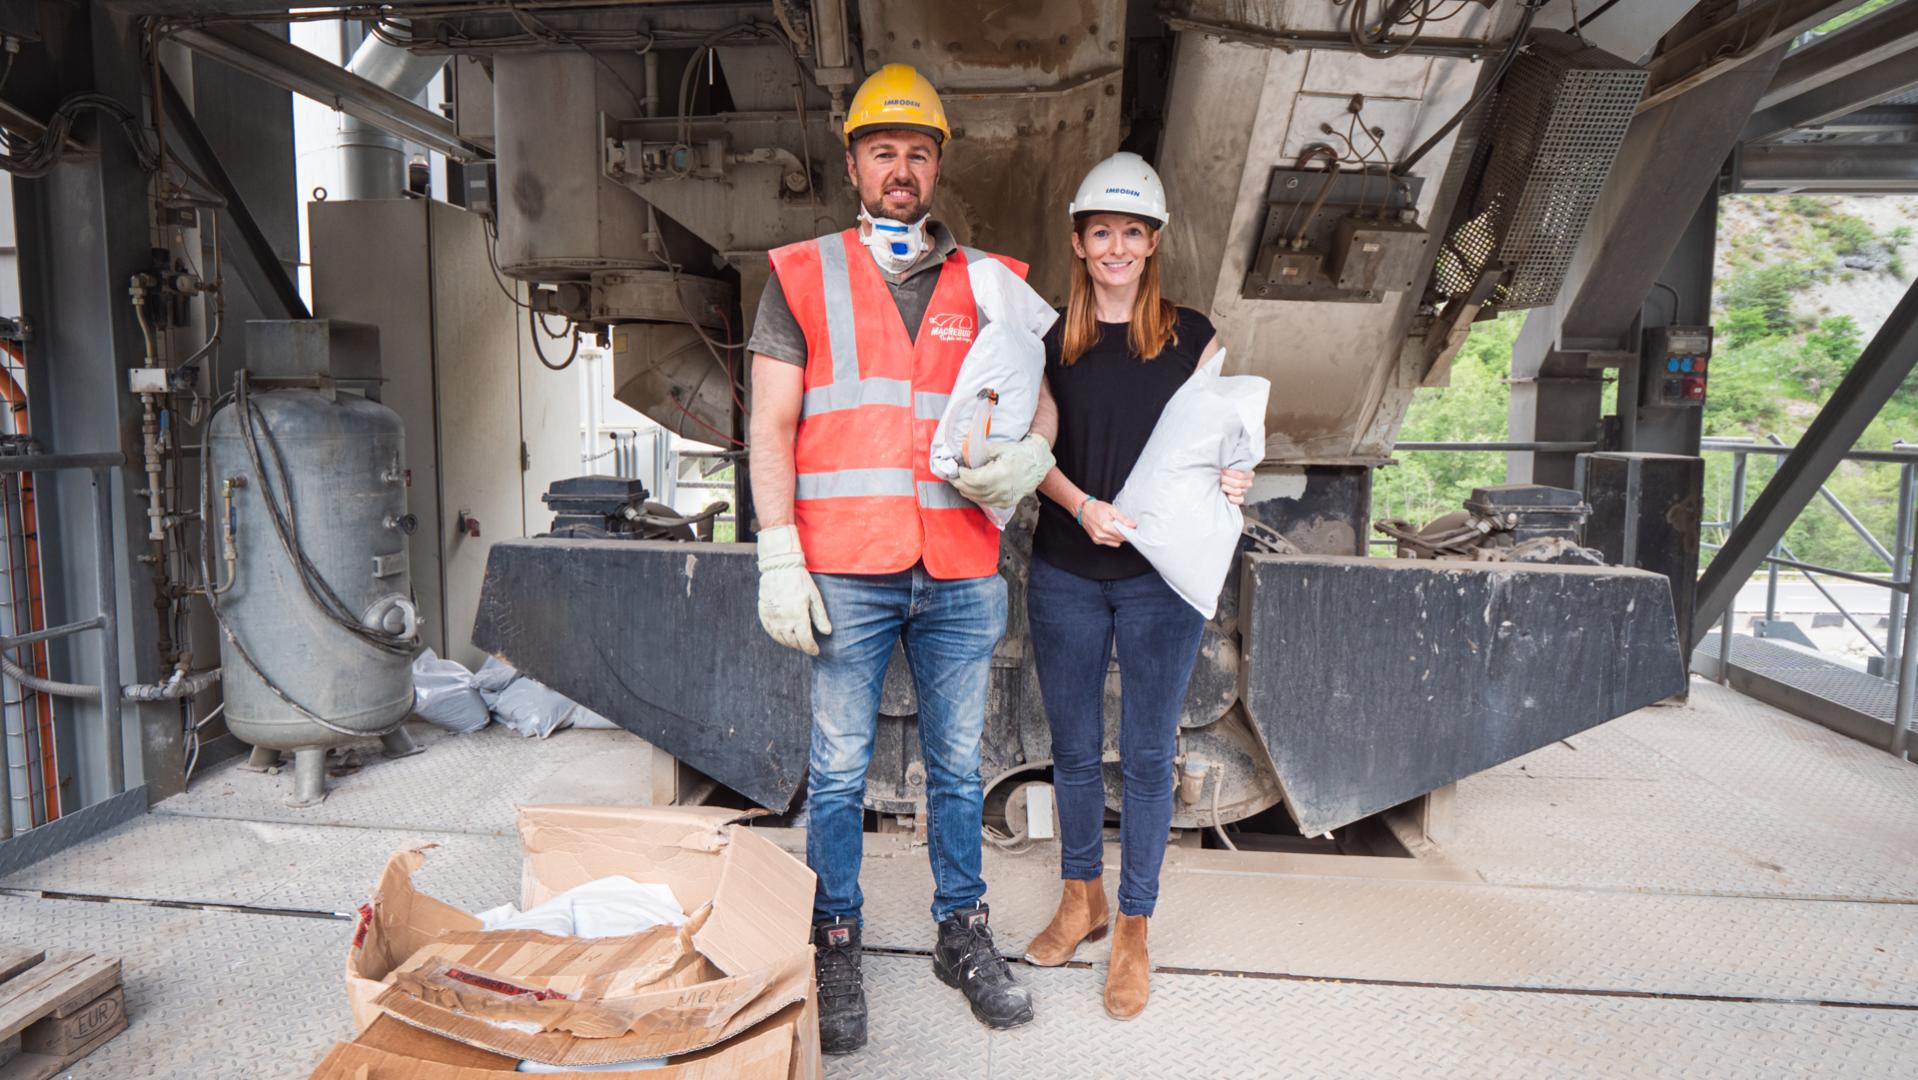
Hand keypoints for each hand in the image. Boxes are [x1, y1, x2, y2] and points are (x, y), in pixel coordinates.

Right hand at [755, 526, 830, 654]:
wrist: (779, 568)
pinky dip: (778, 637)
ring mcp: (772, 618)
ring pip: (782, 639)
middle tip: (807, 645)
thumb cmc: (800, 581)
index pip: (805, 641)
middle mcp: (784, 621)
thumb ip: (820, 616)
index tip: (815, 651)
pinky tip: (784, 636)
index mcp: (798, 617)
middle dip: (802, 646)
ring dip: (790, 643)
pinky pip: (771, 632)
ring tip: (797, 642)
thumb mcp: (814, 597)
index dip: (811, 648)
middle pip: (794, 642)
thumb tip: (827, 632)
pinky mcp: (764, 614)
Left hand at [951, 434, 1054, 509]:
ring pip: (978, 499)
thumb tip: (963, 455)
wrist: (1038, 462)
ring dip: (966, 491)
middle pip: (973, 491)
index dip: (961, 475)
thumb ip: (980, 452)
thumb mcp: (999, 448)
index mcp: (1000, 474)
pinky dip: (976, 497)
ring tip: (960, 483)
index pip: (973, 479)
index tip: (956, 469)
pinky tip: (972, 490)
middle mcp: (1003, 489)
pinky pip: (986, 502)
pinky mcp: (1007, 503)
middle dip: (960, 484)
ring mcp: (1005, 498)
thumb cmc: (1019, 453)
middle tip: (953, 477)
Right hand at [1078, 499, 1134, 546]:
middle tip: (1121, 526)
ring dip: (1117, 537)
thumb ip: (1123, 519)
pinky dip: (1111, 538)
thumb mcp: (1112, 510)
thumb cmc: (1097, 508)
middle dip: (1123, 534)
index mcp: (1106, 526)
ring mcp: (1098, 539)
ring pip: (1116, 543)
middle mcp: (1101, 534)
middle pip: (1120, 539)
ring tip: (1114, 528)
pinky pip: (1109, 543)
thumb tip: (1133, 526)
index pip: (1123, 535)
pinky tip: (1108, 531)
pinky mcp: (1096, 541)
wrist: (1083, 510)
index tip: (1131, 529)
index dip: (1129, 532)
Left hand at [1220, 468, 1252, 505]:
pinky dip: (1233, 499)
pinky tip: (1228, 495)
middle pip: (1238, 483)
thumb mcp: (1231, 467)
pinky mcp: (1241, 499)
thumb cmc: (1227, 473)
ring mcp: (1245, 491)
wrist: (1224, 480)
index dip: (1230, 473)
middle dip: (1227, 480)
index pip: (1241, 475)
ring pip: (1238, 492)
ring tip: (1222, 485)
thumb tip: (1225, 466)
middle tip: (1221, 478)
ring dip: (1227, 488)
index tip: (1223, 471)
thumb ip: (1232, 466)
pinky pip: (1239, 500)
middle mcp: (1248, 483)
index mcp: (1249, 474)